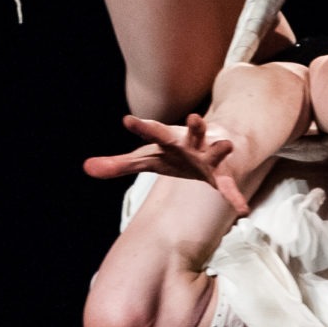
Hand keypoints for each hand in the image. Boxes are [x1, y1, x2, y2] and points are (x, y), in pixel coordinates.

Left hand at [83, 111, 251, 218]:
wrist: (219, 143)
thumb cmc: (178, 153)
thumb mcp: (148, 158)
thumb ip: (119, 164)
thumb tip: (85, 168)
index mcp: (170, 140)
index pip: (154, 132)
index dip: (142, 127)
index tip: (128, 121)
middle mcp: (191, 144)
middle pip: (190, 135)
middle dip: (194, 127)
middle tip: (194, 116)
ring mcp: (209, 157)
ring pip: (216, 150)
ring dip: (221, 147)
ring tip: (227, 144)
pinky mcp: (221, 174)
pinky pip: (228, 187)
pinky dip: (234, 197)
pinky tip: (241, 210)